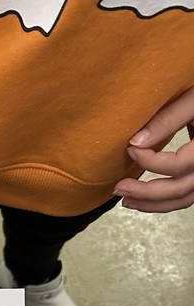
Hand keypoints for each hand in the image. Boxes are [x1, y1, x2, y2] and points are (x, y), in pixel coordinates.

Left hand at [115, 84, 193, 212]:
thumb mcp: (192, 101)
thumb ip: (168, 119)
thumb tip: (136, 141)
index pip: (179, 164)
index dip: (151, 162)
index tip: (131, 150)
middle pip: (179, 189)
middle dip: (145, 193)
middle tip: (119, 188)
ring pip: (183, 199)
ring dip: (153, 204)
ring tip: (127, 201)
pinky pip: (186, 197)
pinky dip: (164, 202)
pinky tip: (144, 199)